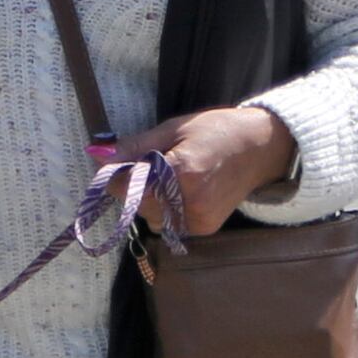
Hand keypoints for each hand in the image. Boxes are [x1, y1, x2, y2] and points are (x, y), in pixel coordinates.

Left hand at [122, 102, 291, 238]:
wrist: (261, 148)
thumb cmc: (216, 130)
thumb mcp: (173, 128)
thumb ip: (135, 146)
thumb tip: (97, 154)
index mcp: (181, 171)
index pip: (125, 186)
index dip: (116, 175)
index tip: (120, 163)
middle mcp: (190, 200)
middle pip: (136, 204)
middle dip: (134, 187)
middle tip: (153, 165)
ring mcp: (199, 218)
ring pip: (150, 218)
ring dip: (150, 201)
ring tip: (172, 178)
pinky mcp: (205, 228)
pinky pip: (168, 224)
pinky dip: (167, 210)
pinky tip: (184, 191)